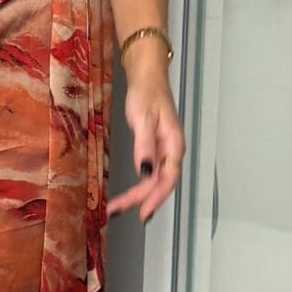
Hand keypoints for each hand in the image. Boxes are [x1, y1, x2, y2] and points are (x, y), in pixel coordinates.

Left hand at [105, 57, 183, 224]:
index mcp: (174, 144)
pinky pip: (150, 173)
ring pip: (154, 180)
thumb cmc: (147, 94)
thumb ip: (145, 146)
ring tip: (118, 207)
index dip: (155, 198)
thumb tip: (145, 172)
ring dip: (138, 195)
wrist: (147, 78)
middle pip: (159, 183)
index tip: (142, 213)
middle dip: (140, 199)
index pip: (167, 179)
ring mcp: (164, 151)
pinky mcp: (156, 149)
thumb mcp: (142, 118)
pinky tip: (131, 194)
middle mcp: (172, 151)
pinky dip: (140, 185)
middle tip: (117, 210)